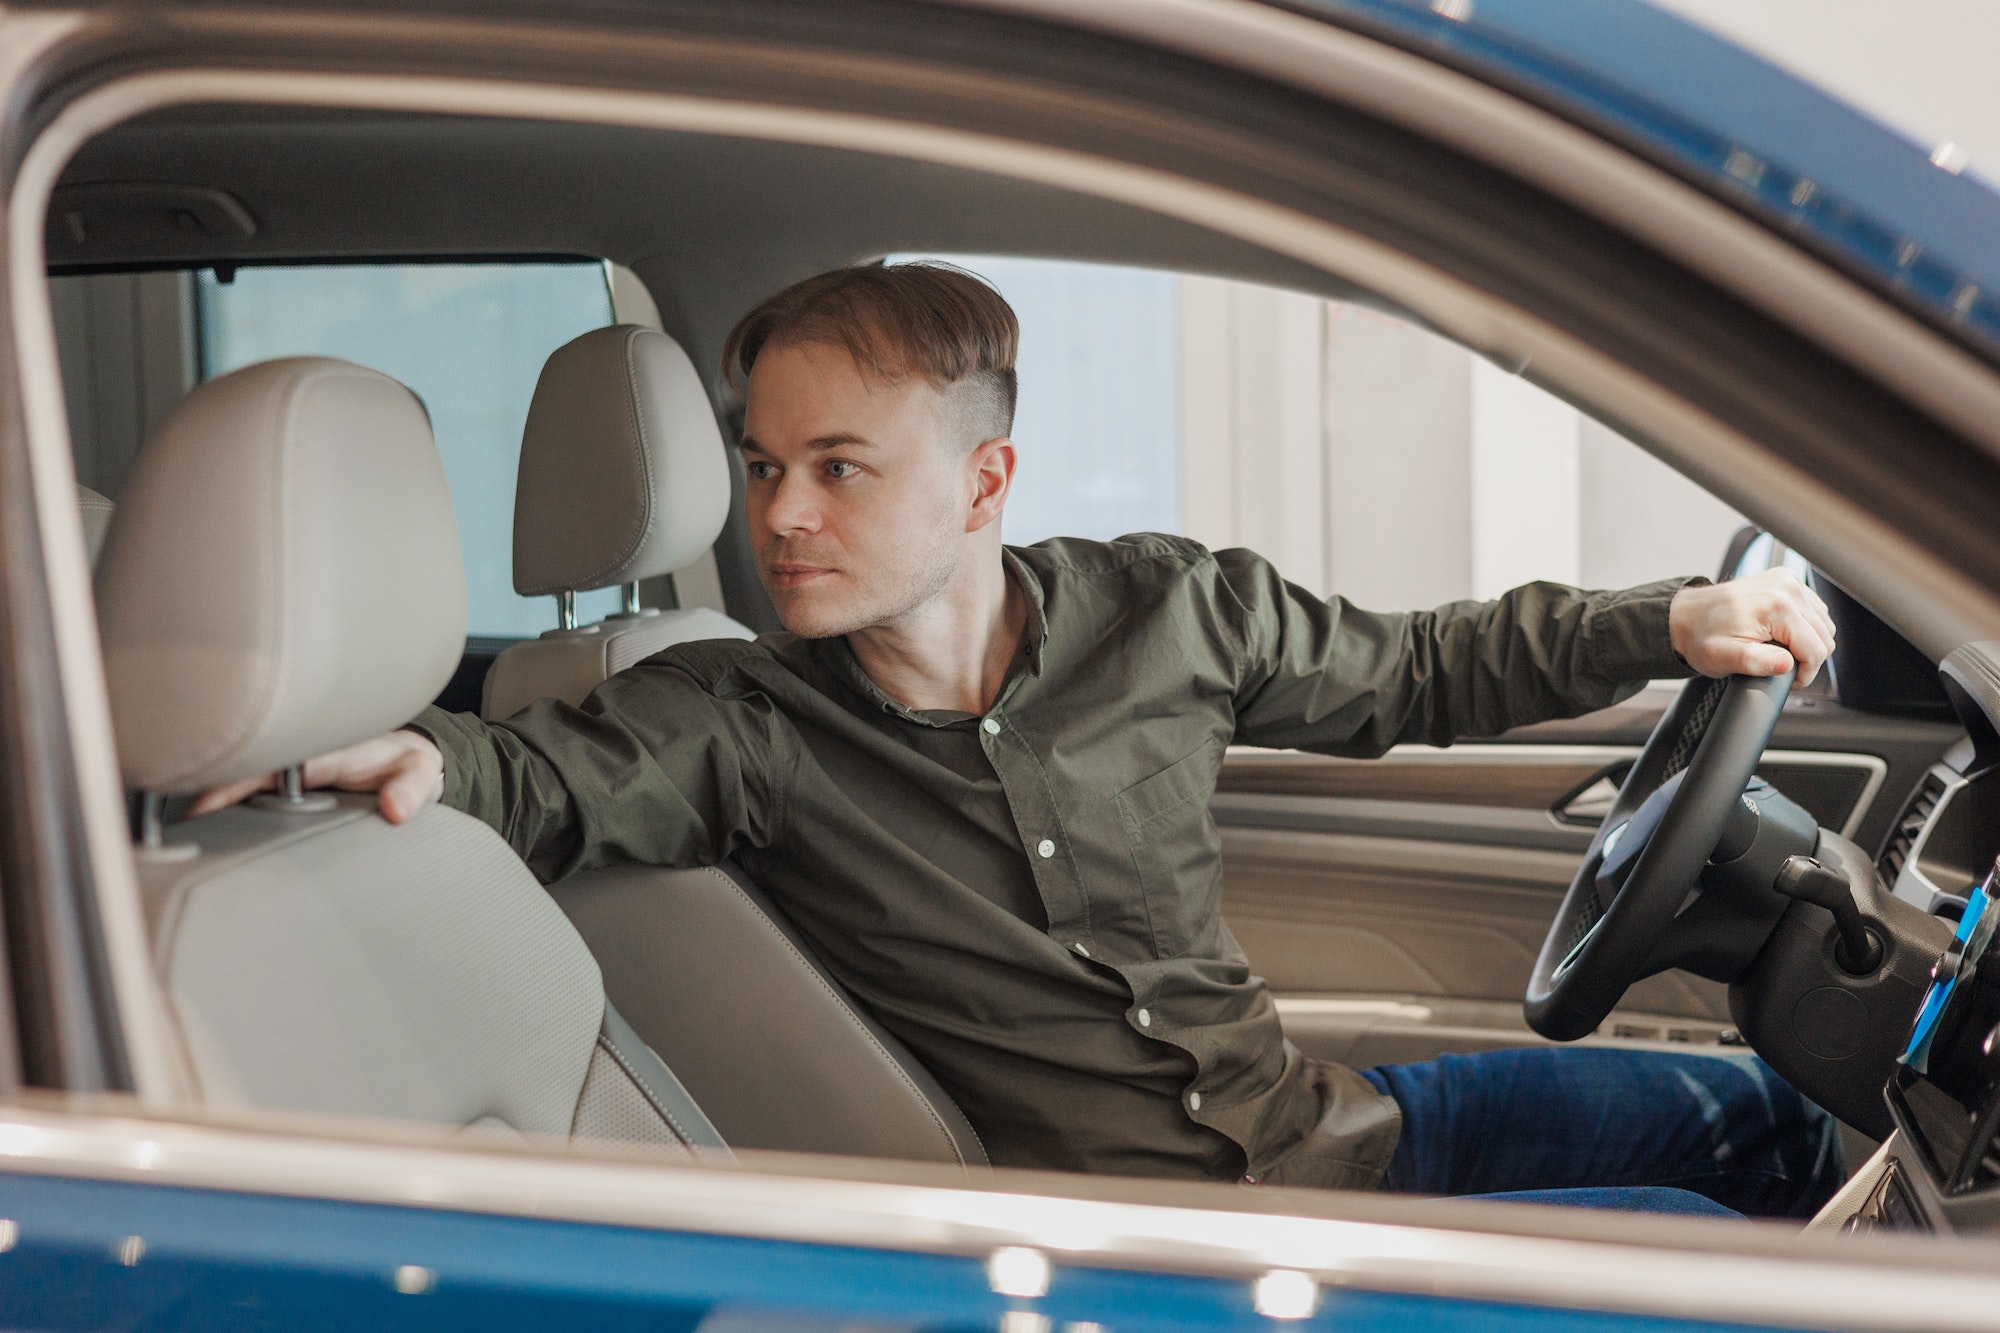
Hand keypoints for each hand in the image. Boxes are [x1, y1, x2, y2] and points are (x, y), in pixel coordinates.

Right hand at [189, 729, 444, 824]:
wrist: (408, 757)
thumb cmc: (405, 762)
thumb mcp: (416, 772)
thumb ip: (409, 789)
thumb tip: (395, 809)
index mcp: (318, 753)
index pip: (262, 766)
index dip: (228, 784)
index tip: (202, 807)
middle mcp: (294, 760)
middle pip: (235, 776)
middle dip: (200, 797)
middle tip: (173, 834)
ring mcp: (285, 773)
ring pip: (235, 788)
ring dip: (207, 809)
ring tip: (175, 841)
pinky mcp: (283, 786)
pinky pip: (246, 796)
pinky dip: (222, 812)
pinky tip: (202, 837)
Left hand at [1669, 568, 1835, 685]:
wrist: (1686, 614)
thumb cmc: (1702, 636)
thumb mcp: (1724, 657)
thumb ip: (1757, 662)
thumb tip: (1787, 664)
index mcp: (1777, 606)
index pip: (1816, 649)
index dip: (1805, 672)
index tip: (1789, 679)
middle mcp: (1787, 588)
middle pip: (1824, 636)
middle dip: (1808, 658)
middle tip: (1782, 667)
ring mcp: (1788, 581)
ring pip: (1823, 624)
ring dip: (1808, 642)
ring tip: (1780, 651)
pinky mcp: (1786, 580)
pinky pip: (1814, 610)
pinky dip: (1805, 626)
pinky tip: (1783, 634)